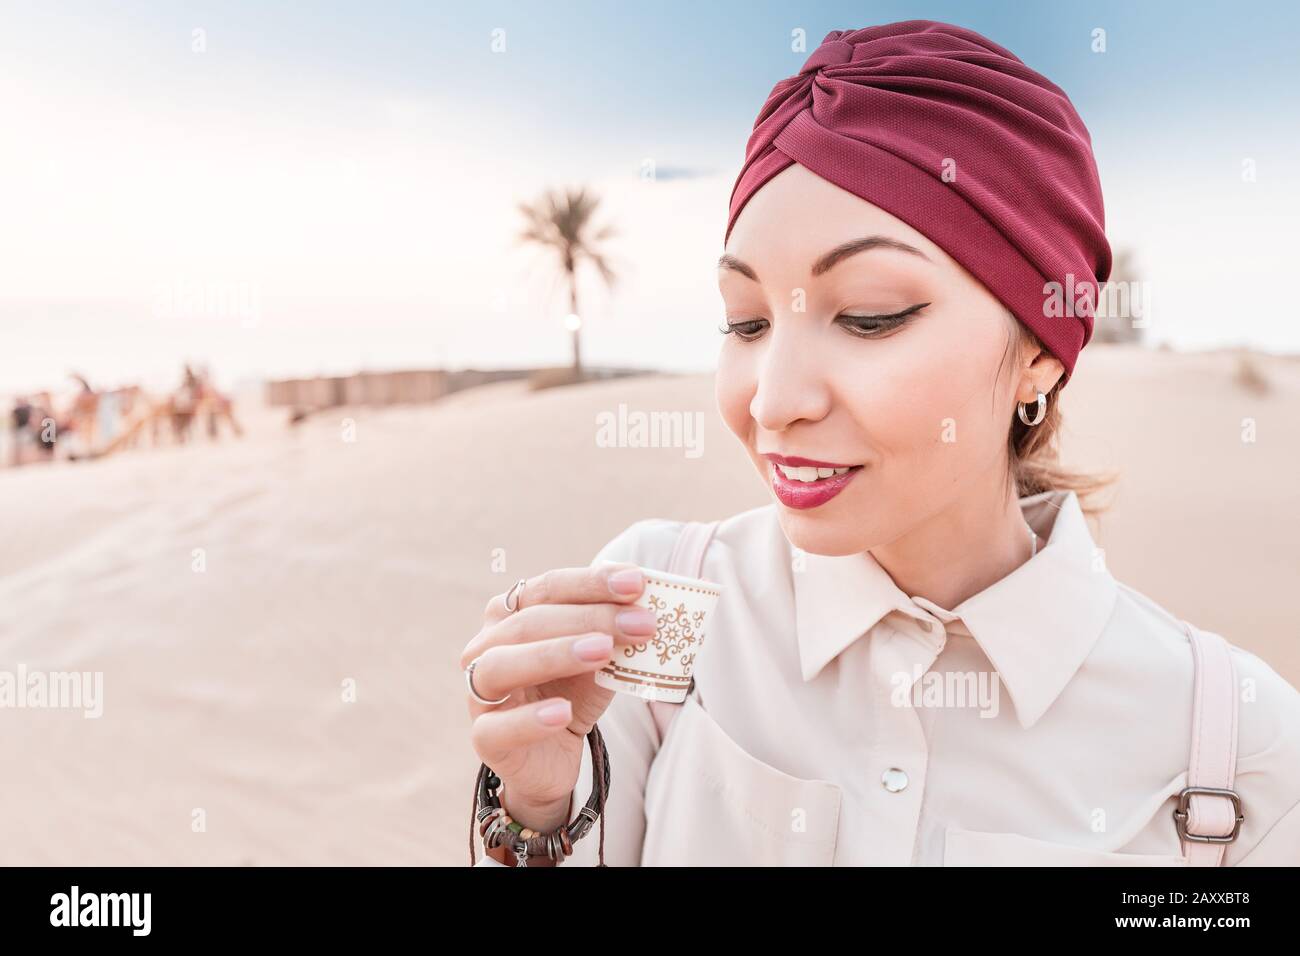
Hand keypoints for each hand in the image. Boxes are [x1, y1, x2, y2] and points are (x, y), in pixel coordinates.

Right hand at [463, 563, 655, 831]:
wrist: (551, 757)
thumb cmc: (571, 693)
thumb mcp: (599, 659)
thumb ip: (614, 635)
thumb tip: (648, 609)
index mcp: (511, 613)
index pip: (549, 587)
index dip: (592, 582)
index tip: (637, 582)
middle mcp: (486, 645)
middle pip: (530, 621)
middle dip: (590, 618)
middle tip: (641, 623)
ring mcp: (478, 691)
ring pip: (502, 665)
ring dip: (555, 654)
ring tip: (603, 651)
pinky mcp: (484, 737)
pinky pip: (498, 726)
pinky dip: (530, 719)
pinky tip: (562, 712)